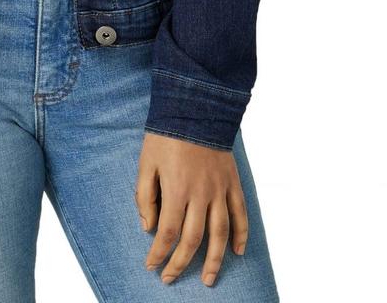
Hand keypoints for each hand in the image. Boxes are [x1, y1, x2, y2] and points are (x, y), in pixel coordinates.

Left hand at [135, 131, 247, 287]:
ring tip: (208, 279)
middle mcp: (200, 194)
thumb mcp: (146, 163)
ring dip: (214, 260)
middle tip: (171, 278)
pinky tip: (237, 251)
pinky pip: (240, 214)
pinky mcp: (232, 182)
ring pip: (220, 234)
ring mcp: (220, 189)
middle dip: (181, 263)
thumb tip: (148, 227)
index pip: (167, 232)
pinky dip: (241, 235)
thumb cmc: (165, 136)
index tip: (152, 265)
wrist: (194, 108)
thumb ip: (145, 196)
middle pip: (193, 239)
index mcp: (176, 189)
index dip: (159, 253)